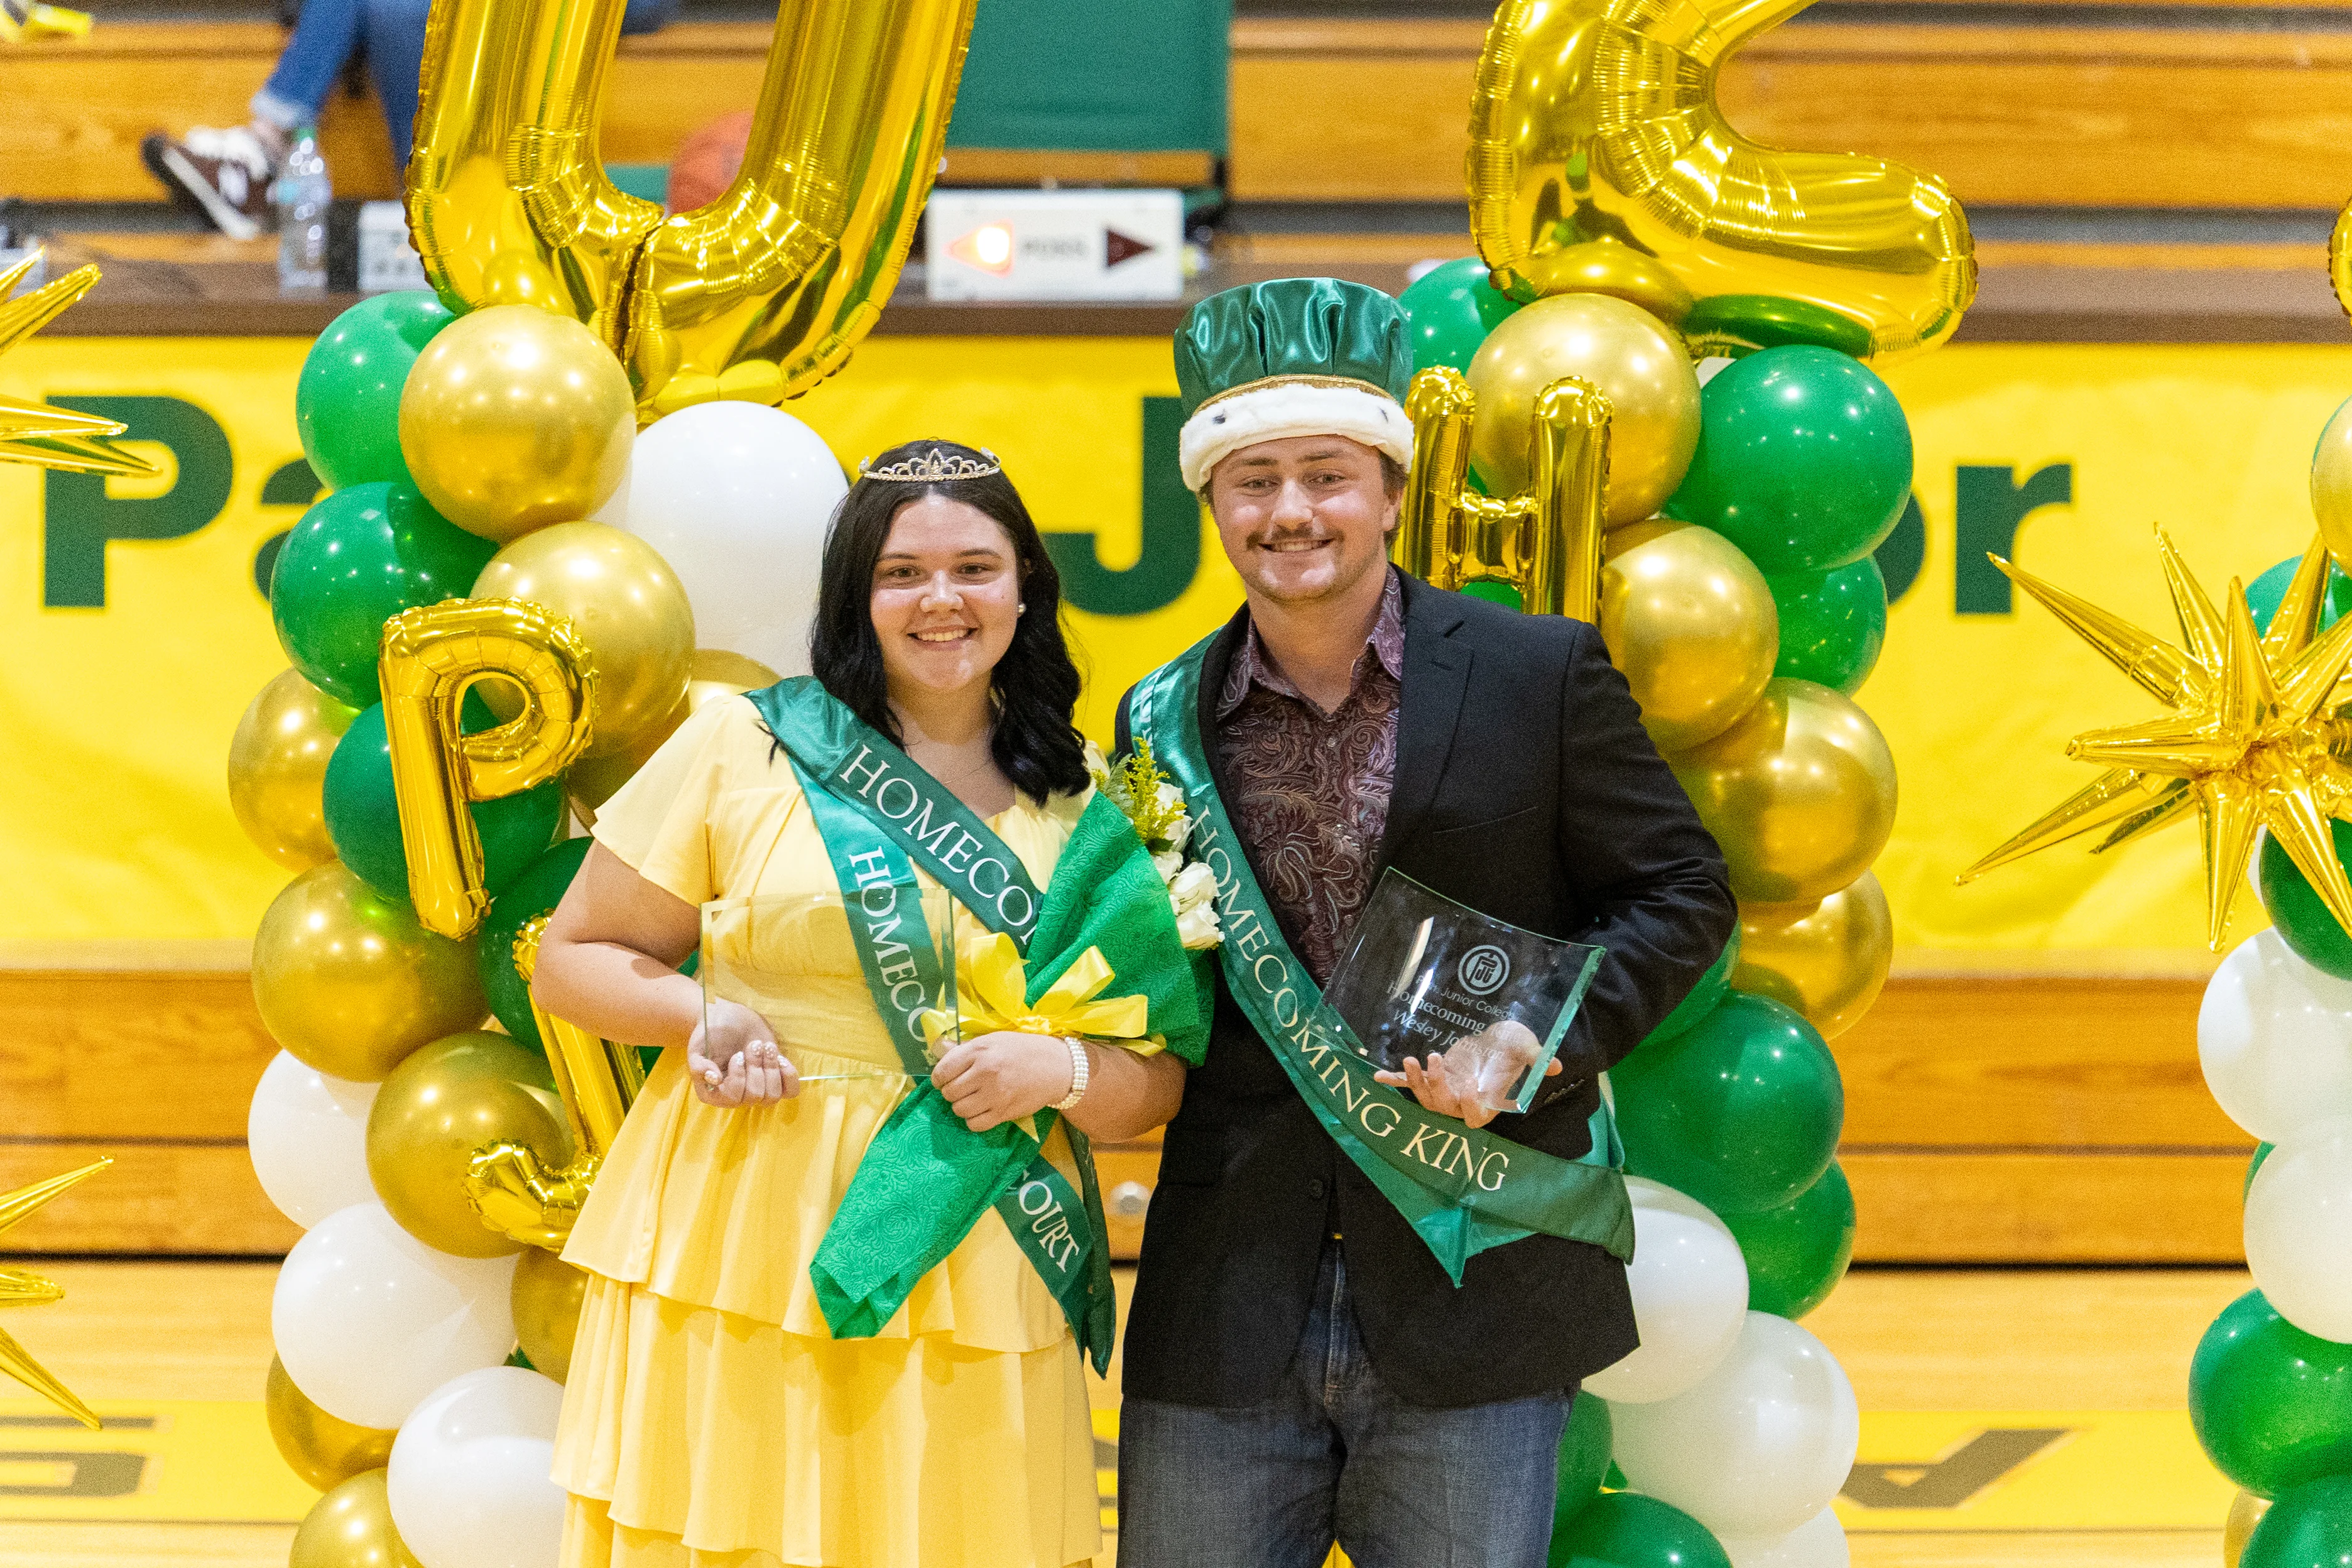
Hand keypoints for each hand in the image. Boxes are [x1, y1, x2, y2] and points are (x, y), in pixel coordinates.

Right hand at [686, 999, 795, 1107]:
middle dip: (756, 1066)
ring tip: (765, 1047)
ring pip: (773, 1095)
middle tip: (753, 1045)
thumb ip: (699, 1065)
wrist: (729, 1019)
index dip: (739, 1076)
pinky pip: (790, 1091)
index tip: (737, 1054)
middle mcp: (736, 1097)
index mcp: (715, 1094)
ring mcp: (757, 1089)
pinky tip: (781, 1059)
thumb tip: (715, 1079)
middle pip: (756, 1096)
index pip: (733, 1099)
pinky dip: (789, 1076)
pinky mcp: (774, 1079)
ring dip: (771, 1068)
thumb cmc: (710, 1034)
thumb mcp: (697, 1048)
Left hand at [931, 1031, 1073, 1133]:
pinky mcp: (1004, 1113)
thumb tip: (938, 1052)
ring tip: (973, 1099)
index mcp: (980, 1050)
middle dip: (951, 1092)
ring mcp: (994, 1095)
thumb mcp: (994, 1040)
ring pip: (959, 1110)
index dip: (939, 1078)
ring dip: (962, 1106)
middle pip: (949, 1092)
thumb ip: (966, 1049)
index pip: (943, 1071)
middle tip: (963, 1088)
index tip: (944, 1079)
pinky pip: (974, 1124)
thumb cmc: (1023, 1050)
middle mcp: (985, 1072)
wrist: (1057, 1068)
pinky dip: (973, 1120)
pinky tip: (981, 1110)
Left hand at [1375, 1053, 1561, 1129]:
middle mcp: (1464, 1102)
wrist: (1497, 1039)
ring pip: (1427, 1099)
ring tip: (1411, 1061)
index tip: (1470, 1086)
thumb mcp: (1525, 1047)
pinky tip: (1377, 1076)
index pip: (1476, 1117)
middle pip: (1444, 1108)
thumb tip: (1554, 1064)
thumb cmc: (1513, 1046)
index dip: (1470, 1107)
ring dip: (1416, 1082)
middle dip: (1437, 1087)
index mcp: (1488, 1102)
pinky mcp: (1435, 1077)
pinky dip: (1396, 1081)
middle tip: (1436, 1059)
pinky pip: (1412, 1084)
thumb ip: (1537, 1058)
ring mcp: (1447, 1091)